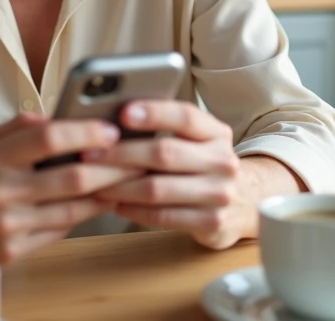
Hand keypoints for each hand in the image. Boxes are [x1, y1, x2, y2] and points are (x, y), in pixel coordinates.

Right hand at [0, 113, 142, 263]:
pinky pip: (63, 228)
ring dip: (108, 192)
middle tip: (137, 156)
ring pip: (73, 206)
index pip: (47, 138)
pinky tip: (105, 200)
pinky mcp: (16, 249)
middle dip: (111, 166)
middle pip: (71, 176)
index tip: (112, 129)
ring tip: (132, 178)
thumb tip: (57, 115)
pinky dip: (88, 213)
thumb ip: (19, 125)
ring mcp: (9, 223)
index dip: (84, 132)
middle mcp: (0, 190)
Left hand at [84, 100, 247, 249]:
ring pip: (158, 188)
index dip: (154, 113)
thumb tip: (112, 121)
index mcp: (217, 133)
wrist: (244, 202)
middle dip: (121, 154)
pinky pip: (163, 216)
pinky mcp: (212, 222)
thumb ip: (166, 128)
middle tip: (90, 154)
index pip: (185, 116)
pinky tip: (116, 204)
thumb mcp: (195, 141)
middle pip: (165, 153)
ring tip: (95, 183)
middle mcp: (223, 161)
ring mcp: (220, 193)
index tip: (123, 112)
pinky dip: (134, 210)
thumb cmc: (201, 165)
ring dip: (120, 186)